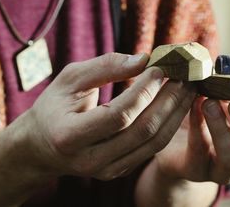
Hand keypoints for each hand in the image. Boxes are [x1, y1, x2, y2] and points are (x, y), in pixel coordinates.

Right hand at [22, 52, 196, 179]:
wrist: (42, 145)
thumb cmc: (55, 106)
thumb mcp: (70, 79)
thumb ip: (105, 66)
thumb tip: (144, 59)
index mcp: (70, 135)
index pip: (118, 114)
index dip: (143, 90)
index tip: (160, 67)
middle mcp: (89, 159)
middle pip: (141, 130)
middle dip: (168, 100)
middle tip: (185, 75)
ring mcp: (106, 170)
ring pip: (152, 143)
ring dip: (175, 113)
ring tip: (187, 88)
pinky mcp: (118, 171)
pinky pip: (150, 149)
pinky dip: (168, 125)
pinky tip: (176, 105)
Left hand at [142, 79, 229, 183]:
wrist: (176, 141)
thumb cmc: (206, 114)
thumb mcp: (220, 98)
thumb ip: (228, 86)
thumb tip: (227, 67)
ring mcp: (223, 171)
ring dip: (222, 129)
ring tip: (210, 103)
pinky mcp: (196, 172)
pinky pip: (199, 154)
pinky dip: (197, 129)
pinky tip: (194, 108)